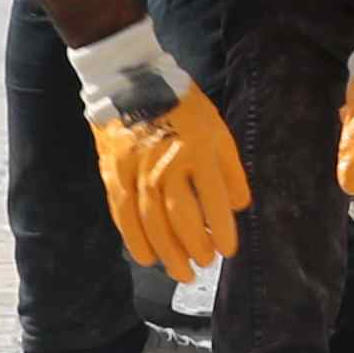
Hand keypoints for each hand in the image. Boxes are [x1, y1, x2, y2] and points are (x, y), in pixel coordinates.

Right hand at [70, 18, 252, 275]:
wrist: (128, 80)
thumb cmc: (180, 105)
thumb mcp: (216, 128)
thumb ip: (229, 168)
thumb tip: (239, 206)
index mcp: (198, 150)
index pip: (213, 200)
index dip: (222, 230)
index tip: (228, 251)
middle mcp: (166, 164)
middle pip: (180, 217)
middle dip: (195, 247)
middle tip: (205, 264)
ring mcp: (137, 171)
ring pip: (151, 222)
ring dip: (168, 252)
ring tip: (181, 272)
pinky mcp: (114, 175)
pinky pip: (124, 215)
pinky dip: (135, 240)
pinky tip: (147, 258)